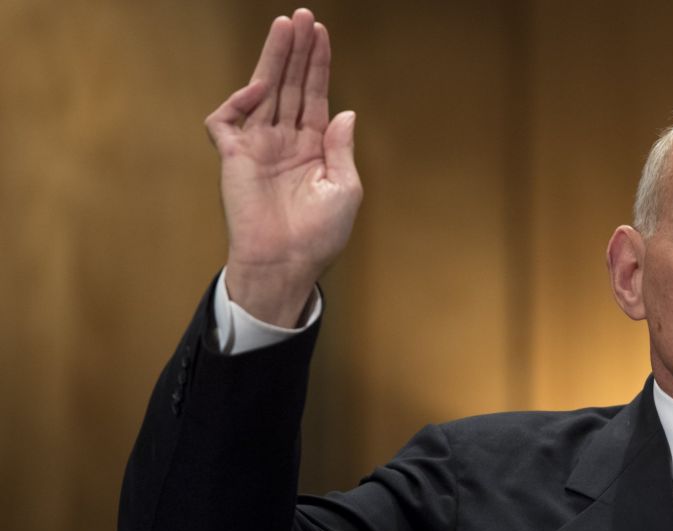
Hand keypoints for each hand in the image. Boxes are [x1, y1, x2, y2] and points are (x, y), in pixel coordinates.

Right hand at [205, 8, 360, 325]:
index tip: (322, 35)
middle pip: (290, 85)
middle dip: (296, 51)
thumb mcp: (345, 189)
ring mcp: (258, 146)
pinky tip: (259, 88)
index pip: (315, 96)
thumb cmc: (319, 236)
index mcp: (313, 147)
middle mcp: (285, 141)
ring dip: (273, 59)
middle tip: (302, 17)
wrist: (288, 263)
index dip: (318, 65)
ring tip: (285, 27)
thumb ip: (342, 148)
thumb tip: (345, 112)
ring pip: (262, 91)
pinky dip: (238, 101)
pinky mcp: (233, 158)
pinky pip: (227, 121)